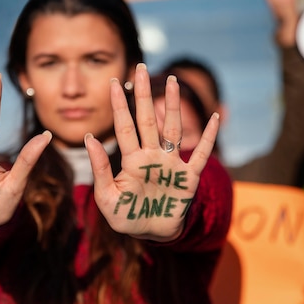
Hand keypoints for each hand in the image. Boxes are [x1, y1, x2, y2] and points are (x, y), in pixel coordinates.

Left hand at [85, 64, 219, 241]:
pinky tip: (213, 117)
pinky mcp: (188, 177)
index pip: (124, 126)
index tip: (114, 82)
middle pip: (146, 119)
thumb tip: (89, 138)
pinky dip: (207, 137)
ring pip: (172, 129)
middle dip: (143, 94)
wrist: (152, 234)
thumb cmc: (127, 217)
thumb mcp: (107, 197)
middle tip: (141, 68)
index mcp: (131, 160)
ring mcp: (171, 164)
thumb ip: (99, 169)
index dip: (119, 105)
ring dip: (172, 106)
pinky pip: (200, 154)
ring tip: (171, 82)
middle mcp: (151, 156)